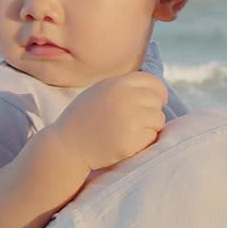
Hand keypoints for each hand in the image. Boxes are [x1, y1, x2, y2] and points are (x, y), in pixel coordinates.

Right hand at [48, 72, 167, 172]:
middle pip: (157, 100)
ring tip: (130, 131)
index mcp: (117, 84)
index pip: (152, 82)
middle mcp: (125, 99)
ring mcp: (129, 120)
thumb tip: (159, 92)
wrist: (67, 145)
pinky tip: (127, 141)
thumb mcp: (101, 91)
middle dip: (152, 110)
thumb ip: (125, 88)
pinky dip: (145, 140)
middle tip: (137, 120)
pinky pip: (152, 137)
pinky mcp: (131, 141)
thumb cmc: (84, 118)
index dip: (158, 91)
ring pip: (158, 119)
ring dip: (150, 126)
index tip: (159, 100)